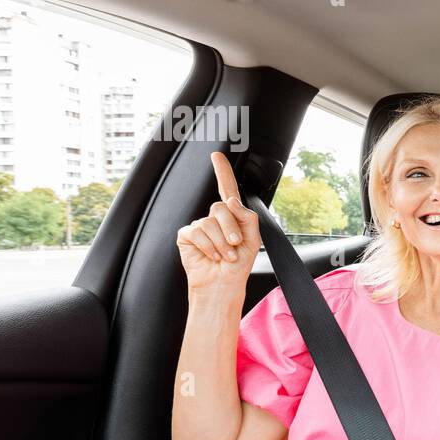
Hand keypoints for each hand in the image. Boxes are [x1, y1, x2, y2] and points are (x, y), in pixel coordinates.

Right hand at [176, 151, 261, 292]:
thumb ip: (247, 217)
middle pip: (220, 207)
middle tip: (234, 246)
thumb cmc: (238, 264)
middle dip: (231, 229)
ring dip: (221, 243)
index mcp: (232, 216)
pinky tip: (211, 256)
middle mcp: (214, 218)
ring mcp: (199, 225)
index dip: (222, 171)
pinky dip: (208, 247)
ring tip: (224, 256)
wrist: (223, 284)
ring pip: (210, 223)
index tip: (216, 155)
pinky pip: (197, 232)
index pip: (226, 189)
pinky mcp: (187, 235)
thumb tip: (231, 201)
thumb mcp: (252, 239)